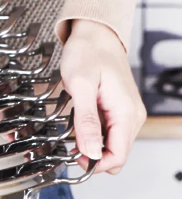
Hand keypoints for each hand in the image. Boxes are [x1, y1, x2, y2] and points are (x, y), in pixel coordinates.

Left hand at [60, 18, 145, 174]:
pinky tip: (78, 122)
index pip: (117, 157)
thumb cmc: (87, 53)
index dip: (95, 165)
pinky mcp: (119, 109)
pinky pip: (108, 131)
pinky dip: (92, 133)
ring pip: (111, 144)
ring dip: (91, 144)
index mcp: (126, 113)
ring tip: (71, 130)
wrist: (95, 34)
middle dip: (92, 156)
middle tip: (67, 144)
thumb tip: (90, 152)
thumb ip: (86, 121)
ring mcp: (127, 113)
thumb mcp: (81, 86)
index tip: (72, 159)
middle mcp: (132, 116)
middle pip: (115, 154)